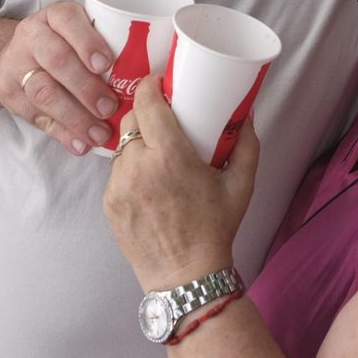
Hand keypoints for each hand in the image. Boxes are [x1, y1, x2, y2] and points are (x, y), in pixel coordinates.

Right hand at [0, 0, 117, 155]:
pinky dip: (61, 133)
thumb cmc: (65, 44)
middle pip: (56, 59)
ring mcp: (17, 65)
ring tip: (99, 134)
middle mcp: (32, 36)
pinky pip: (35, 117)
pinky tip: (80, 144)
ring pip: (43, 91)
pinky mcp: (11, 94)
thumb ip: (107, 44)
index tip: (107, 64)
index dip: (87, 42)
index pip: (67, 20)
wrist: (15, 55)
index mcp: (55, 16)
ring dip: (75, 116)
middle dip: (85, 87)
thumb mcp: (81, 31)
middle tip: (109, 108)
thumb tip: (151, 79)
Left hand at [103, 76, 258, 290]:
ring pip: (122, 147)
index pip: (147, 103)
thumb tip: (248, 113)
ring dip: (137, 143)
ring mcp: (119, 187)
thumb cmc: (215, 230)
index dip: (149, 85)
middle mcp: (139, 168)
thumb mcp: (241, 185)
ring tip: (157, 153)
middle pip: (131, 119)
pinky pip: (117, 173)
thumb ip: (247, 145)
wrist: (186, 276)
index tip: (158, 81)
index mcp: (169, 158)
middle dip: (145, 112)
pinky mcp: (109, 204)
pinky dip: (131, 169)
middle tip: (163, 115)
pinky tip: (149, 181)